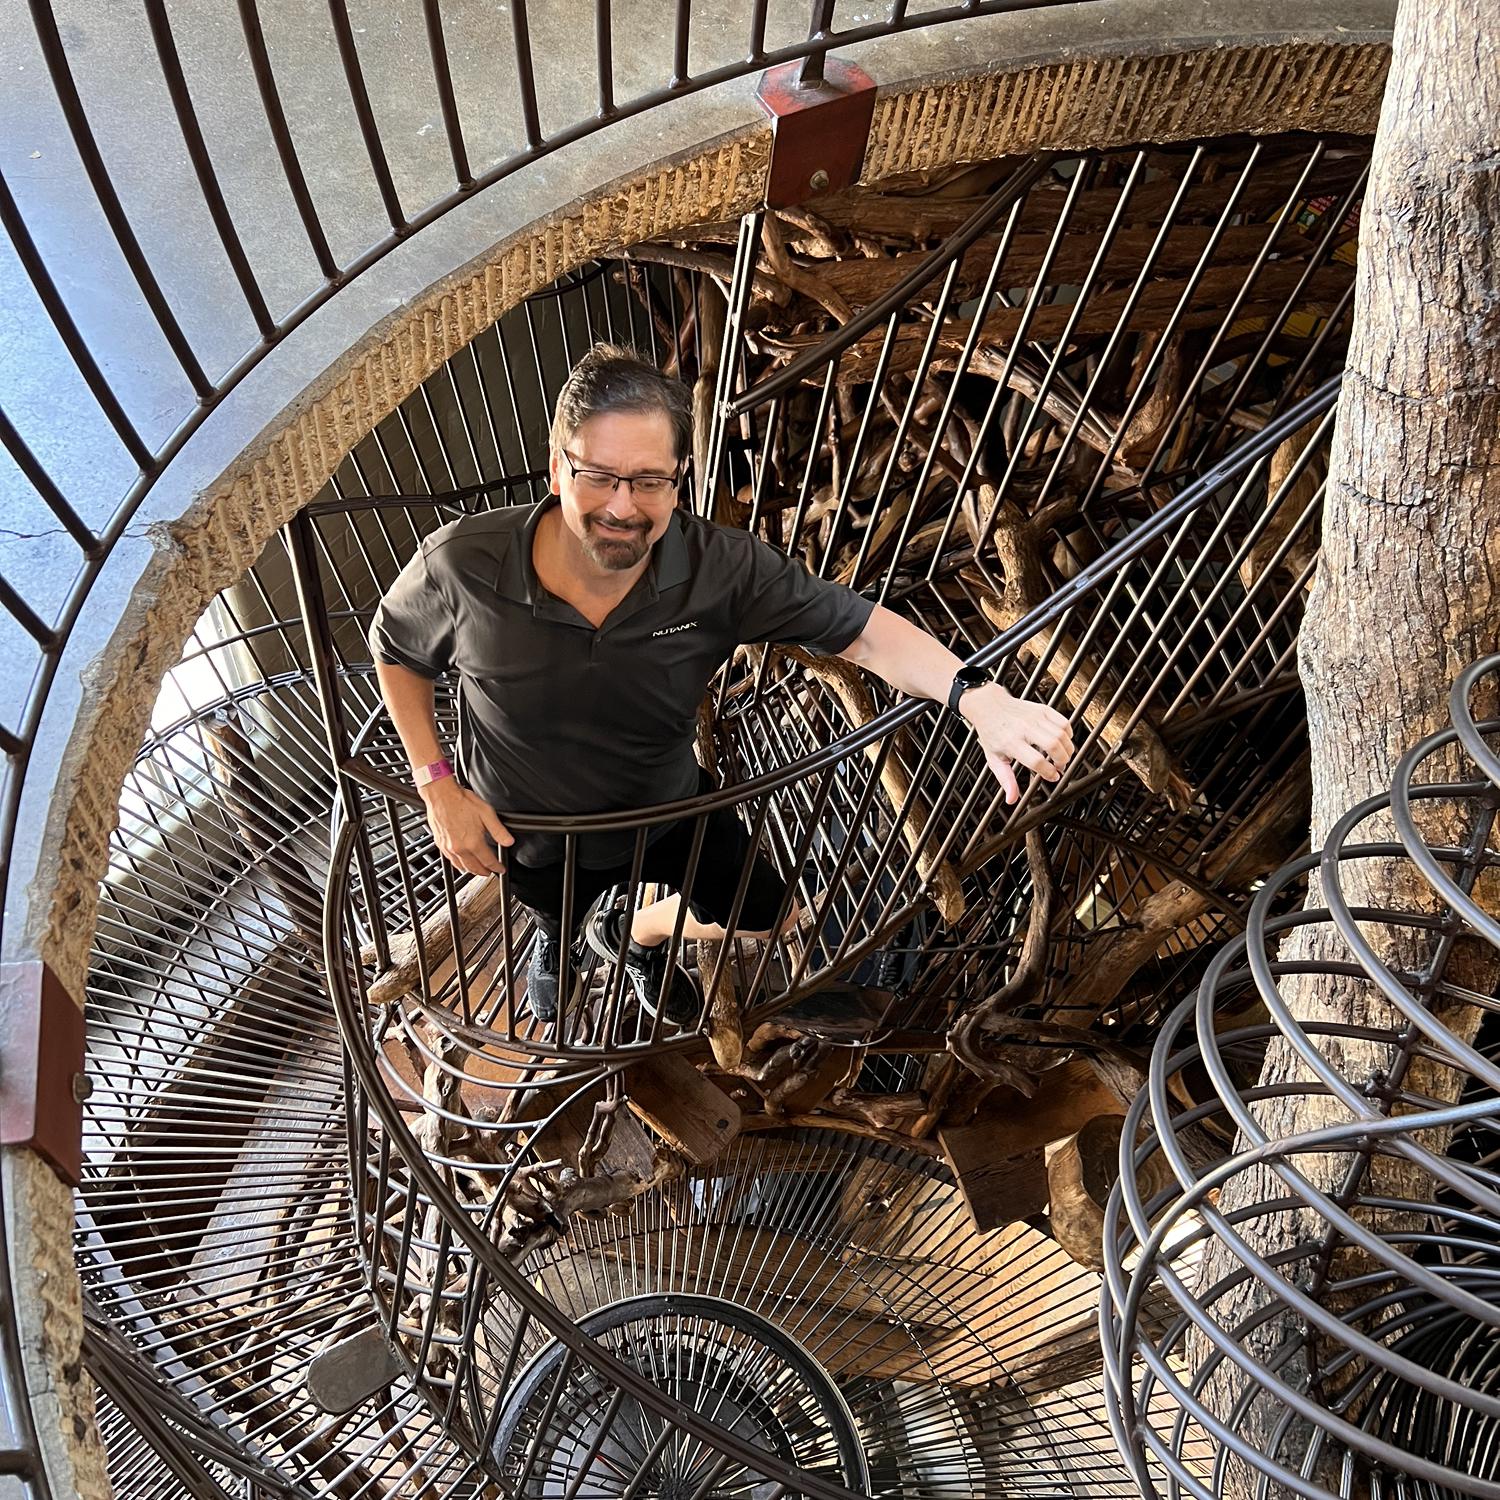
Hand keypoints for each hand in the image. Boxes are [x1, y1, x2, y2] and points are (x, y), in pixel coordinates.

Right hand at [420, 778, 512, 875]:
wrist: (441, 795)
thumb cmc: (462, 801)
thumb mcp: (487, 814)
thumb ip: (499, 831)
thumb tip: (508, 841)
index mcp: (473, 842)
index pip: (488, 861)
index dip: (497, 867)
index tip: (500, 869)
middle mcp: (460, 848)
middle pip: (474, 868)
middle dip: (484, 872)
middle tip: (490, 872)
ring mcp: (449, 848)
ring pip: (462, 867)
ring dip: (471, 871)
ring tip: (478, 870)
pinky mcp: (440, 844)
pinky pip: (451, 861)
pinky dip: (459, 865)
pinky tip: (461, 863)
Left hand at [960, 683, 1073, 803]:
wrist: (989, 706)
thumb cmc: (991, 733)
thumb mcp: (994, 759)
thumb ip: (1005, 779)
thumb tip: (1012, 799)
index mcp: (1011, 742)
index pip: (1036, 760)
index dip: (1048, 772)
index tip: (1053, 777)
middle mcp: (1024, 728)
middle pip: (1053, 745)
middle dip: (1062, 760)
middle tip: (1060, 766)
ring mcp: (1034, 717)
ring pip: (1061, 734)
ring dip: (1067, 749)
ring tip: (1062, 757)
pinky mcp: (1042, 709)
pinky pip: (1064, 722)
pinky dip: (1068, 734)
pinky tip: (1063, 741)